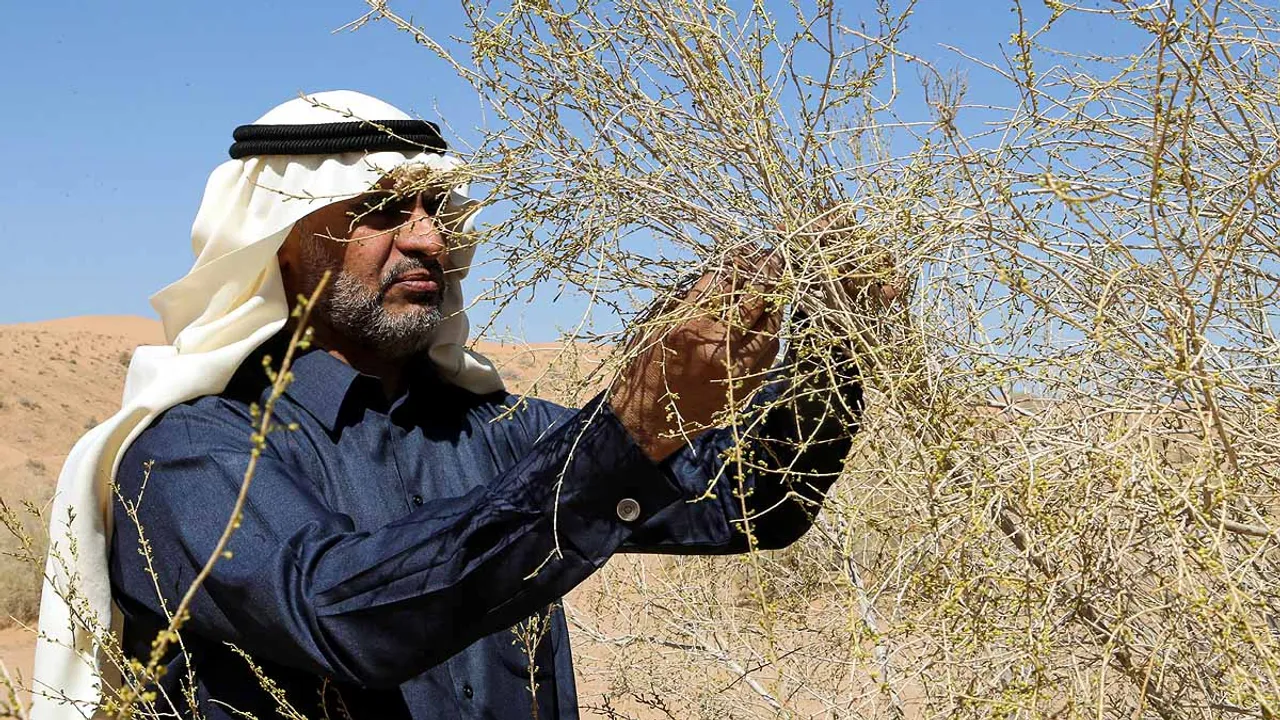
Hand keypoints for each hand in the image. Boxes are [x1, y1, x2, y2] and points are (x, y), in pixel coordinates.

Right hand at [610, 253, 783, 461]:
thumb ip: (692, 301)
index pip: (726, 282)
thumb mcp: (658, 327)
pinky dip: (771, 330)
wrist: (648, 423)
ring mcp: (738, 367)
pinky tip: (767, 319)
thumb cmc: (646, 369)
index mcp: (689, 327)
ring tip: (776, 284)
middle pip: (756, 299)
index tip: (744, 251)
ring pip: (771, 324)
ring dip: (775, 301)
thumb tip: (723, 274)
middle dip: (768, 273)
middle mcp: (718, 346)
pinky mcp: (748, 384)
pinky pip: (771, 350)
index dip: (739, 262)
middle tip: (773, 257)